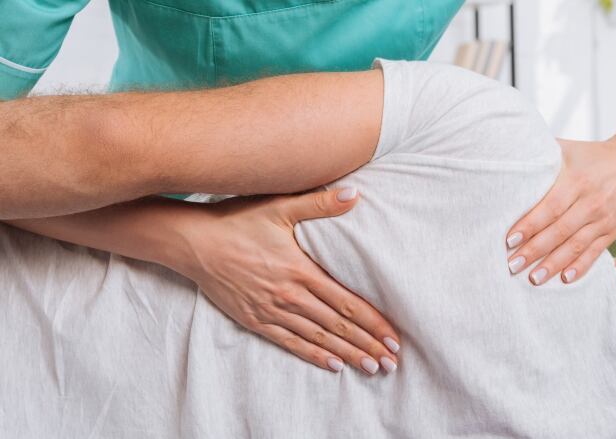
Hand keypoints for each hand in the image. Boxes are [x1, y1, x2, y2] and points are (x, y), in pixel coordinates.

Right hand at [171, 188, 399, 374]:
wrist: (193, 242)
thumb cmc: (237, 221)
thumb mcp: (279, 206)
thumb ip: (319, 203)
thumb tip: (354, 193)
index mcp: (301, 271)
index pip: (347, 303)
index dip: (373, 323)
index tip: (394, 338)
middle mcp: (289, 296)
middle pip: (338, 326)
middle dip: (367, 345)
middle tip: (391, 362)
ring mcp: (271, 311)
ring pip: (318, 338)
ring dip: (346, 354)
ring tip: (370, 368)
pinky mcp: (255, 320)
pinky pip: (290, 342)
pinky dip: (313, 354)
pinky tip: (332, 365)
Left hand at [506, 138, 615, 284]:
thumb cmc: (593, 154)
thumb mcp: (568, 149)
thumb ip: (541, 155)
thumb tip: (509, 152)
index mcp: (577, 181)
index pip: (550, 207)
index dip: (530, 225)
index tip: (510, 240)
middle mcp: (591, 202)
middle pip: (560, 231)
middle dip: (534, 250)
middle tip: (512, 265)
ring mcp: (604, 218)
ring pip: (576, 246)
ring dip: (553, 264)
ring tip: (533, 278)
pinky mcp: (613, 230)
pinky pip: (595, 252)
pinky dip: (581, 267)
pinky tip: (565, 279)